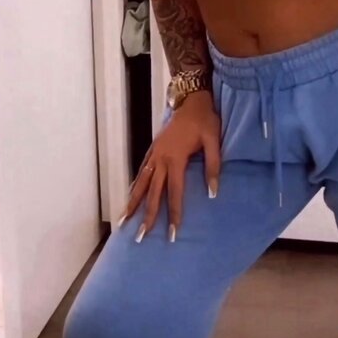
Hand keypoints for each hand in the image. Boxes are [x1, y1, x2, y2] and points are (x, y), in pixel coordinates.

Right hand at [119, 91, 220, 242]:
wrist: (191, 100)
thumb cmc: (205, 120)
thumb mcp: (214, 140)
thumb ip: (213, 166)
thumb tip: (213, 193)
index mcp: (176, 159)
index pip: (174, 193)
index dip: (174, 214)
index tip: (172, 234)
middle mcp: (161, 159)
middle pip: (152, 193)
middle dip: (147, 216)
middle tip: (140, 237)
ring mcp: (154, 154)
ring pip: (141, 183)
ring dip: (133, 203)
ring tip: (124, 221)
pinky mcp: (153, 149)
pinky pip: (141, 171)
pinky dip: (135, 185)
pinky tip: (130, 196)